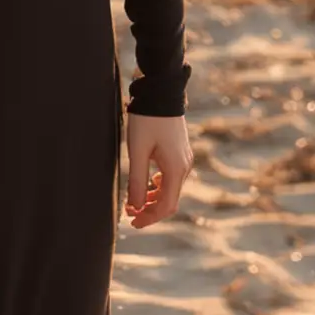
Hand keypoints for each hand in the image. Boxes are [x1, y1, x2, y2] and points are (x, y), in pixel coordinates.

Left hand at [124, 113, 193, 227]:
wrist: (161, 92)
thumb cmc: (147, 120)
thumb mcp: (137, 151)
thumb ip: (137, 181)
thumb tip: (134, 207)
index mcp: (176, 169)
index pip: (166, 206)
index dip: (149, 218)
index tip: (132, 222)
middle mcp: (184, 167)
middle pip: (170, 201)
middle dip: (150, 211)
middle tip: (129, 215)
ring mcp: (184, 159)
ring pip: (170, 190)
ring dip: (153, 199)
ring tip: (134, 201)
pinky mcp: (180, 153)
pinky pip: (171, 178)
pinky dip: (158, 186)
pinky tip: (145, 184)